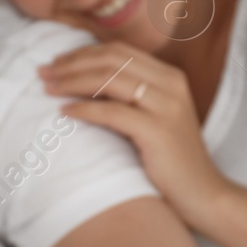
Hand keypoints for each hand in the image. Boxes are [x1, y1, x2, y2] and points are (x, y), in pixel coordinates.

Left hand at [39, 42, 226, 222]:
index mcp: (170, 76)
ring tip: (48, 88)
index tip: (57, 63)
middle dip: (72, 63)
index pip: (119, 51)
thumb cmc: (171, 160)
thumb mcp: (154, 118)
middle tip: (44, 73)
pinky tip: (64, 113)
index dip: (83, 53)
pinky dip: (84, 110)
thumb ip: (131, 96)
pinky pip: (111, 113)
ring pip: (109, 80)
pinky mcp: (158, 131)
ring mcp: (166, 106)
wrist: (203, 194)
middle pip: (111, 60)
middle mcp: (171, 84)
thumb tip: (84, 82)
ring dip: (72, 81)